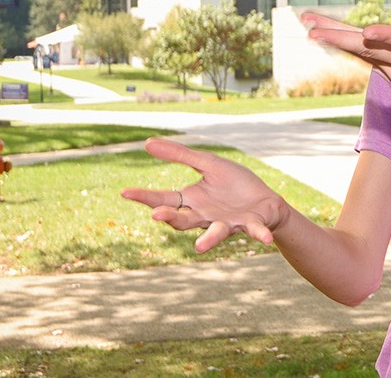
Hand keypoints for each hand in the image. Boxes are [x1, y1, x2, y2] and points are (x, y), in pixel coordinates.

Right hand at [121, 138, 290, 252]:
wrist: (266, 201)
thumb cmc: (234, 184)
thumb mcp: (208, 164)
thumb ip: (180, 155)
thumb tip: (147, 142)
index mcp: (193, 201)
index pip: (164, 199)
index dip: (145, 197)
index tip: (124, 192)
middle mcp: (206, 217)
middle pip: (184, 220)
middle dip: (171, 218)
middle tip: (157, 215)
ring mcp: (228, 223)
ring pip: (215, 233)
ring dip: (209, 240)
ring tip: (200, 247)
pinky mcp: (251, 225)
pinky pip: (254, 231)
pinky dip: (259, 235)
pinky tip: (265, 240)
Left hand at [304, 0, 390, 135]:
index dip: (388, 36)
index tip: (369, 31)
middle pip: (370, 49)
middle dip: (340, 37)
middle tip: (312, 26)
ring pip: (361, 54)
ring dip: (334, 39)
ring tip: (308, 24)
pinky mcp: (389, 76)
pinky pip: (362, 59)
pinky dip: (343, 47)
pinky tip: (324, 35)